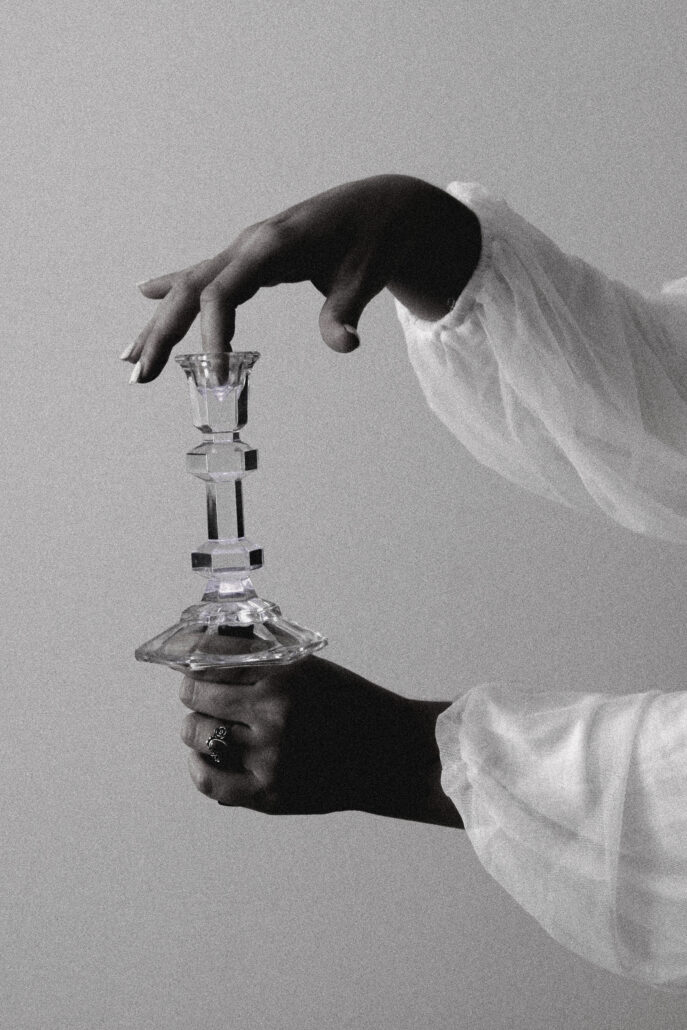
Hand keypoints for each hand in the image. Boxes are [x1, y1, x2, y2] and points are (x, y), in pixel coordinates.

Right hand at [127, 174, 480, 381]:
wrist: (386, 205)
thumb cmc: (376, 237)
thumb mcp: (365, 276)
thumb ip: (345, 310)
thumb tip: (345, 345)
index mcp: (272, 246)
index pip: (222, 293)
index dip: (212, 335)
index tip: (216, 375)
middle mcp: (250, 245)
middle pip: (192, 290)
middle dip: (163, 333)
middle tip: (140, 375)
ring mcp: (248, 249)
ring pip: (190, 284)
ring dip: (160, 320)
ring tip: (130, 356)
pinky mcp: (253, 256)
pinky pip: (205, 275)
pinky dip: (173, 287)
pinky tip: (145, 293)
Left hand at [179, 655, 462, 826]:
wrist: (393, 755)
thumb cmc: (353, 707)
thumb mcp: (310, 670)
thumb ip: (262, 664)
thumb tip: (210, 653)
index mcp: (285, 675)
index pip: (214, 659)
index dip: (197, 659)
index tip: (193, 663)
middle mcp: (273, 713)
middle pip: (197, 695)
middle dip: (194, 692)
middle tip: (199, 694)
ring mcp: (269, 756)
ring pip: (198, 734)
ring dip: (196, 727)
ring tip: (208, 725)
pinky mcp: (269, 794)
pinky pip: (210, 781)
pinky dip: (199, 767)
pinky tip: (205, 757)